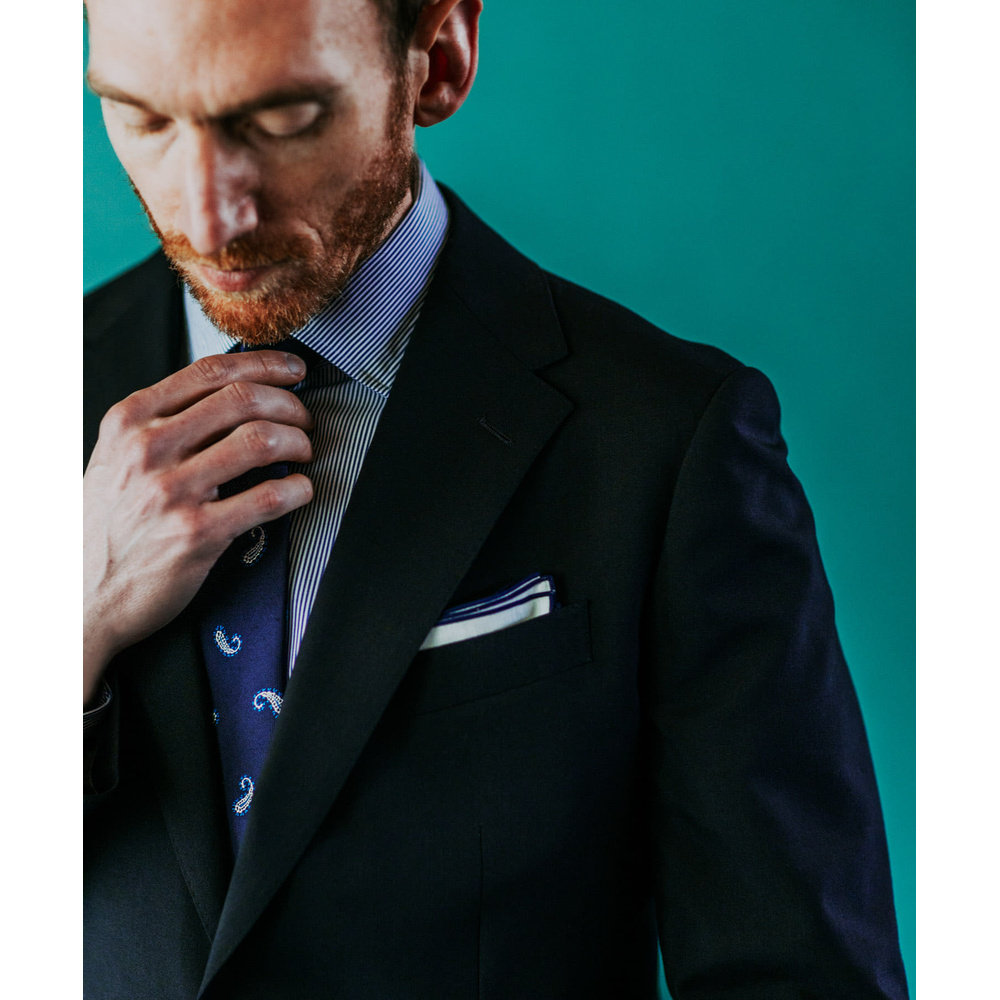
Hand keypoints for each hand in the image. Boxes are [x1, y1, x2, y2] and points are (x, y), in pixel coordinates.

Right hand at [83, 350, 314, 704]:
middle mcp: (148, 448)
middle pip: (243, 399)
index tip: (293, 370)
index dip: (265, 364)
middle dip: (290, 405)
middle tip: (304, 421)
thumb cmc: (110, 522)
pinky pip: (268, 497)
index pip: (211, 371)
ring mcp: (171, 491)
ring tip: (303, 453)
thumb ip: (164, 422)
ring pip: (261, 440)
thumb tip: (235, 391)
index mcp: (131, 419)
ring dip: (298, 442)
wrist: (81, 592)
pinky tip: (300, 490)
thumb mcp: (118, 456)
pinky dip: (298, 489)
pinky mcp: (196, 533)